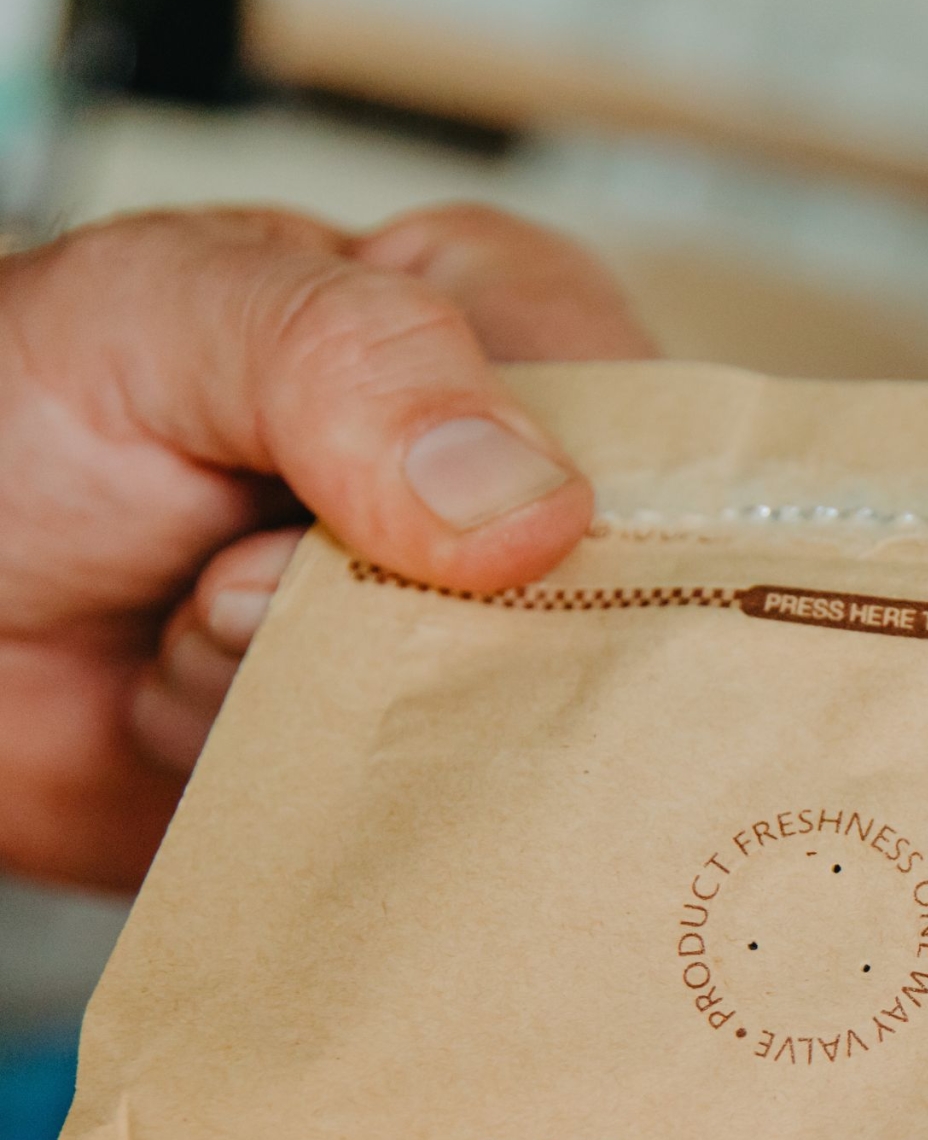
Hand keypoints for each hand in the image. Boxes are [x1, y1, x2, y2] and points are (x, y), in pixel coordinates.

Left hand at [0, 204, 654, 889]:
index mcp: (484, 341)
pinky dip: (315, 793)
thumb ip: (350, 363)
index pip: (651, 417)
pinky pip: (441, 822)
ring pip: (515, 722)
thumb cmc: (4, 417)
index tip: (488, 544)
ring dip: (329, 702)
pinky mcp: (407, 777)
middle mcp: (502, 507)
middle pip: (614, 601)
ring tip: (195, 639)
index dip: (592, 493)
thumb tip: (538, 510)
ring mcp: (460, 650)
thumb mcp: (166, 317)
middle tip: (252, 575)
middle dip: (436, 621)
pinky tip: (216, 735)